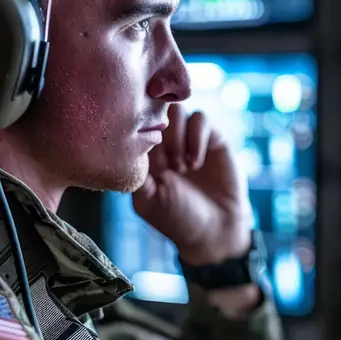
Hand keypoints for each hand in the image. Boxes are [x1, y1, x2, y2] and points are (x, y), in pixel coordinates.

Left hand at [132, 105, 252, 265]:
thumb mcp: (148, 200)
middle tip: (166, 166)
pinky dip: (196, 138)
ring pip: (177, 109)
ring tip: (181, 166)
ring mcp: (189, 137)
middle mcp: (166, 141)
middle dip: (159, 136)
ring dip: (176, 137)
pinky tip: (194, 163)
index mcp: (146, 153)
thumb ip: (136, 174)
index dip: (139, 134)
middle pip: (155, 110)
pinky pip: (201, 118)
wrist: (215, 230)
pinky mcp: (212, 137)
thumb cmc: (177, 218)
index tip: (147, 161)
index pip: (135, 124)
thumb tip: (125, 148)